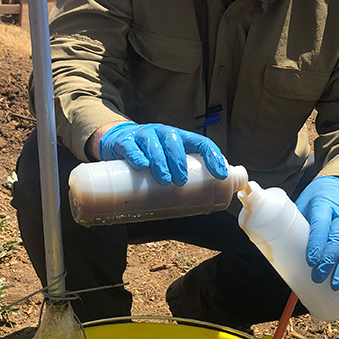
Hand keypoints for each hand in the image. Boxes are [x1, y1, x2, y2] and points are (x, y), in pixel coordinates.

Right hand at [98, 122, 227, 185]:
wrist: (118, 140)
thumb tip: (198, 205)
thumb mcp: (168, 161)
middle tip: (181, 181)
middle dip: (179, 161)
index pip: (201, 142)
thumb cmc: (150, 155)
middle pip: (174, 141)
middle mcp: (163, 133)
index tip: (220, 174)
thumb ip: (180, 176)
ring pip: (153, 144)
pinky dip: (137, 155)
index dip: (212, 157)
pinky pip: (130, 146)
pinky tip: (142, 165)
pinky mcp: (124, 142)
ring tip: (164, 180)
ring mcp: (143, 135)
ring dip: (160, 162)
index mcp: (180, 138)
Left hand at [294, 176, 338, 290]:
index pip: (322, 224)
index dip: (317, 243)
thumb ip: (297, 225)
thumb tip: (280, 253)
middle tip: (319, 277)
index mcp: (324, 204)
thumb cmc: (319, 198)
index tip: (311, 261)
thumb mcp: (305, 204)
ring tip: (335, 283)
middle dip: (329, 259)